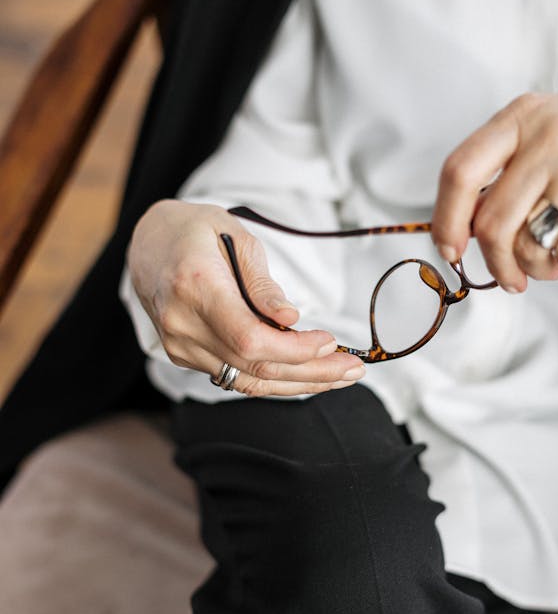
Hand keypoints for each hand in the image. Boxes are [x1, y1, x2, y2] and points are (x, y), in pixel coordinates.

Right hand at [127, 200, 364, 394]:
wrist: (147, 242)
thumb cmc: (196, 230)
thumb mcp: (235, 235)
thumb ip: (262, 283)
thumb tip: (291, 320)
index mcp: (195, 286)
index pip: (249, 339)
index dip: (294, 350)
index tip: (331, 342)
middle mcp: (182, 324)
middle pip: (254, 366)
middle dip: (311, 372)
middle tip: (354, 369)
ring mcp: (180, 345)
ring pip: (247, 381)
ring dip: (299, 383)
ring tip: (342, 376)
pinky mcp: (183, 356)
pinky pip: (235, 378)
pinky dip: (275, 380)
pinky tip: (308, 374)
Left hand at [432, 88, 557, 291]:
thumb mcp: (551, 126)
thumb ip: (506, 166)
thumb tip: (461, 227)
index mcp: (524, 114)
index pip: (460, 171)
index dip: (445, 220)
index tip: (449, 249)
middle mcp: (551, 136)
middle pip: (492, 223)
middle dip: (495, 263)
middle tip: (508, 277)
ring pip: (528, 246)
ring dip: (534, 268)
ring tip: (549, 262)